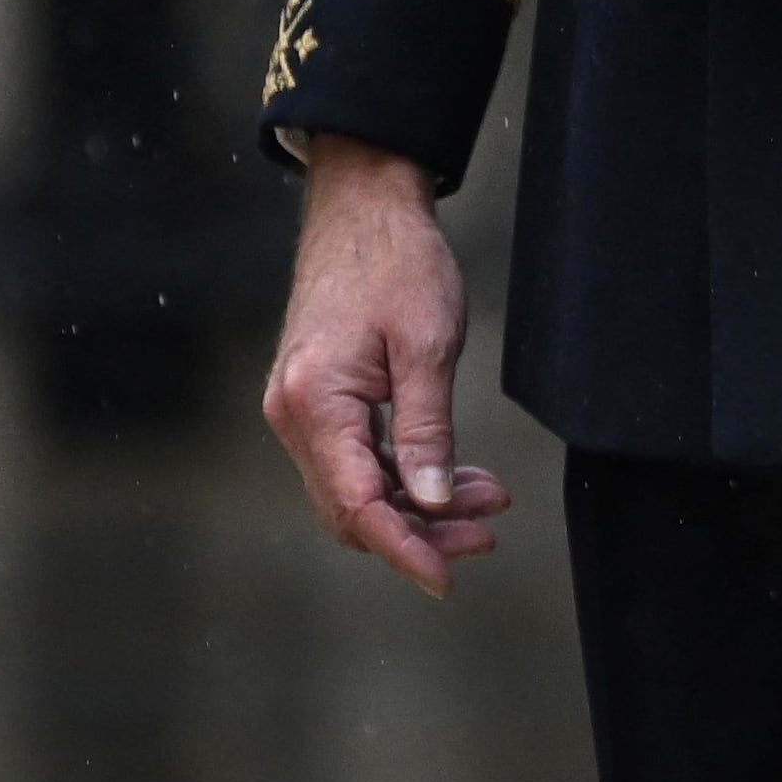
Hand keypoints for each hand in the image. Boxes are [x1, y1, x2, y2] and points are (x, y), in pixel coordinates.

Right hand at [262, 136, 514, 596]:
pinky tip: (454, 477)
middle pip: (353, 509)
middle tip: (487, 533)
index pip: (357, 506)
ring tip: (486, 502)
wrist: (363, 205)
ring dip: (417, 506)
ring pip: (356, 490)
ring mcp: (300, 410)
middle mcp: (294, 416)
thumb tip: (431, 503)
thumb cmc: (397, 261)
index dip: (405, 549)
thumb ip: (427, 431)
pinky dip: (403, 476)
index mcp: (315, 403)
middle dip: (421, 531)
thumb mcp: (427, 345)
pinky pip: (357, 461)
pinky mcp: (317, 401)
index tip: (448, 576)